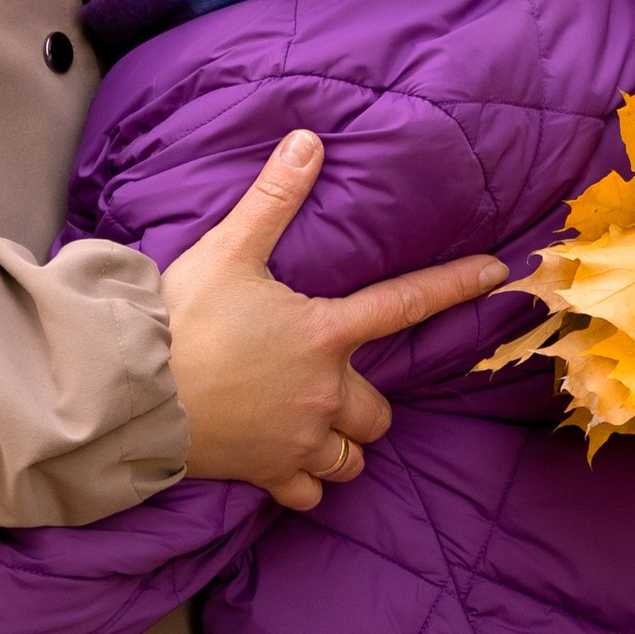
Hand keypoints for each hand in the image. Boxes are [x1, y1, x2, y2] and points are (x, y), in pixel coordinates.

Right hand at [162, 132, 508, 512]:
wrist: (134, 392)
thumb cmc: (181, 318)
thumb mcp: (228, 249)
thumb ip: (273, 198)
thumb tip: (310, 141)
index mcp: (324, 334)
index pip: (405, 305)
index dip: (456, 287)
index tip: (500, 274)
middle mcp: (324, 393)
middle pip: (380, 411)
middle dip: (367, 402)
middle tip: (336, 384)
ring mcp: (298, 439)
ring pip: (352, 457)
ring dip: (344, 444)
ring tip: (319, 427)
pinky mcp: (266, 472)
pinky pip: (310, 492)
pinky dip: (307, 483)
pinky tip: (289, 463)